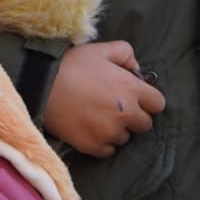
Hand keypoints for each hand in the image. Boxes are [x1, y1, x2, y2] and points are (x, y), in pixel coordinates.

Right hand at [42, 41, 165, 157]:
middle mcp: (125, 113)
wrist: (41, 87)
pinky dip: (102, 142)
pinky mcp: (94, 146)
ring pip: (125, 138)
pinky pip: (108, 150)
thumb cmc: (72, 65)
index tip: (135, 99)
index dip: (148, 101)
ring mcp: (109, 132)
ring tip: (97, 117)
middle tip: (115, 108)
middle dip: (134, 117)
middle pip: (144, 124)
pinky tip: (89, 128)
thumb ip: (125, 53)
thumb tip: (136, 68)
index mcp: (131, 89)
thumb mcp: (101, 50)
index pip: (158, 104)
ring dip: (116, 130)